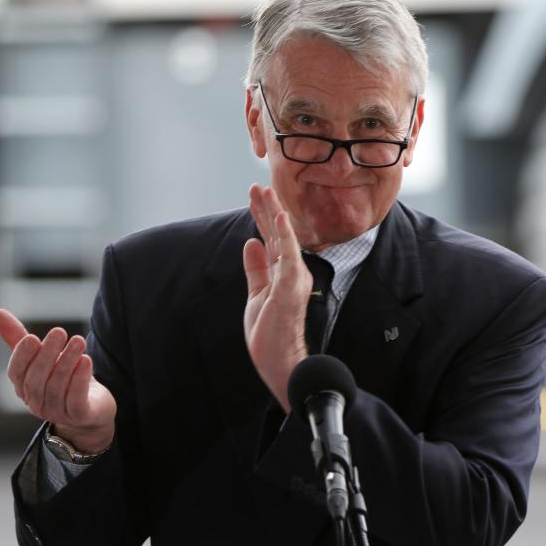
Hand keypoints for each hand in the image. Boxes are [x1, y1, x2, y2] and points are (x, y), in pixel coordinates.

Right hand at [0, 308, 116, 452]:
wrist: (92, 409)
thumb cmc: (62, 378)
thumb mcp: (41, 358)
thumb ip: (19, 339)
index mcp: (23, 388)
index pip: (15, 373)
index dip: (22, 356)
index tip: (32, 337)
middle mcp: (36, 403)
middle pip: (36, 379)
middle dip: (47, 354)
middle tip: (60, 331)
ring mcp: (57, 412)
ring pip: (57, 387)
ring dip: (67, 361)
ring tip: (79, 341)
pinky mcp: (79, 416)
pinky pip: (76, 399)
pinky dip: (80, 379)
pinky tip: (87, 360)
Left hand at [243, 184, 312, 411]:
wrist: (280, 361)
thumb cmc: (271, 333)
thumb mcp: (257, 294)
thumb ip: (256, 269)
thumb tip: (251, 243)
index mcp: (284, 274)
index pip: (272, 240)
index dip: (263, 217)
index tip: (255, 196)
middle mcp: (293, 272)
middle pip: (278, 234)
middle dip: (267, 208)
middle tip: (258, 184)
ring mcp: (294, 279)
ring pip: (283, 239)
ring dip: (273, 213)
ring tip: (265, 191)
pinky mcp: (290, 287)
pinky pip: (288, 256)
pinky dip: (284, 235)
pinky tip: (279, 216)